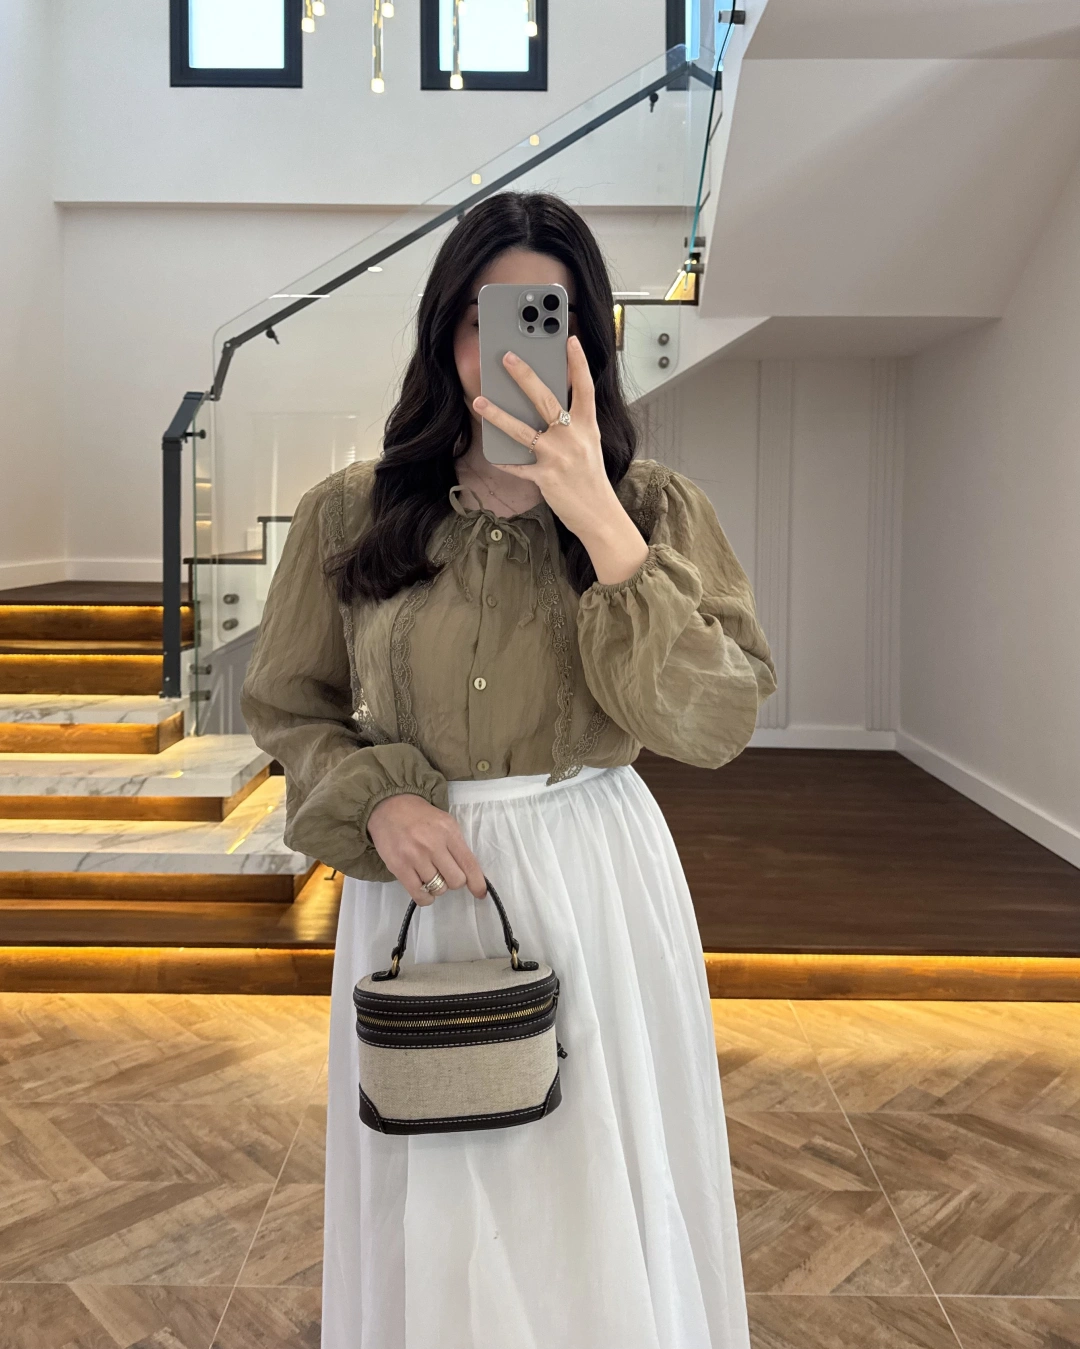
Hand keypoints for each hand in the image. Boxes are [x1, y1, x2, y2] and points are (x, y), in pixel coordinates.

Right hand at [367, 793, 486, 904]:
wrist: (389, 807)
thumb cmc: (420, 817)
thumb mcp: (445, 823)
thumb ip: (457, 845)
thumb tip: (470, 873)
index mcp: (449, 832)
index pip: (469, 864)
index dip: (477, 883)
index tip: (480, 893)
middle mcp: (433, 845)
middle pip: (456, 881)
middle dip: (453, 882)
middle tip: (445, 874)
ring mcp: (415, 857)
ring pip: (438, 889)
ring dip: (437, 887)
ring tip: (429, 875)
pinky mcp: (399, 867)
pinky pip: (419, 895)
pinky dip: (425, 897)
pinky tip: (423, 888)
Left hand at [472, 335, 623, 541]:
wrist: (599, 515)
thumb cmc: (591, 479)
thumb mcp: (589, 445)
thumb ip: (572, 424)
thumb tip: (546, 407)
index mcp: (588, 427)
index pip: (585, 388)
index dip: (578, 363)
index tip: (570, 340)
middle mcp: (573, 438)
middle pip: (546, 400)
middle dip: (525, 376)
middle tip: (507, 357)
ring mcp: (558, 457)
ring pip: (522, 430)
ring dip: (498, 415)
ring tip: (480, 400)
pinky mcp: (545, 478)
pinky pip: (518, 465)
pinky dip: (504, 459)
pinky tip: (492, 452)